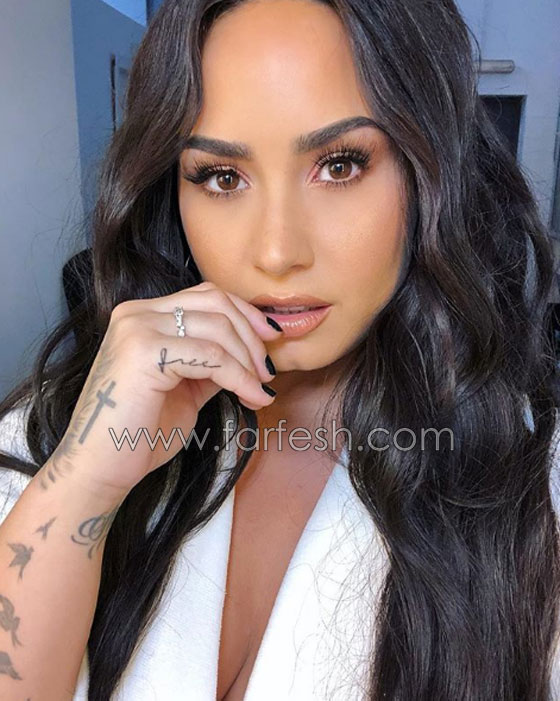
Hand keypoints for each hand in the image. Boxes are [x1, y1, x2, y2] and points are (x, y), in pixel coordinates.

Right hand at [41, 281, 281, 496]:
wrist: (101, 469)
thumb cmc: (140, 433)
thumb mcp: (186, 387)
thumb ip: (211, 363)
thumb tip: (252, 353)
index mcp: (143, 315)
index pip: (206, 296)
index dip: (245, 313)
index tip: (271, 338)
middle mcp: (136, 313)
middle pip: (215, 302)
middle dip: (252, 335)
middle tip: (268, 370)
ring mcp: (138, 329)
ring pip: (217, 328)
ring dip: (248, 360)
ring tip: (259, 389)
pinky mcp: (145, 352)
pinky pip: (211, 356)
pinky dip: (239, 376)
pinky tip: (251, 397)